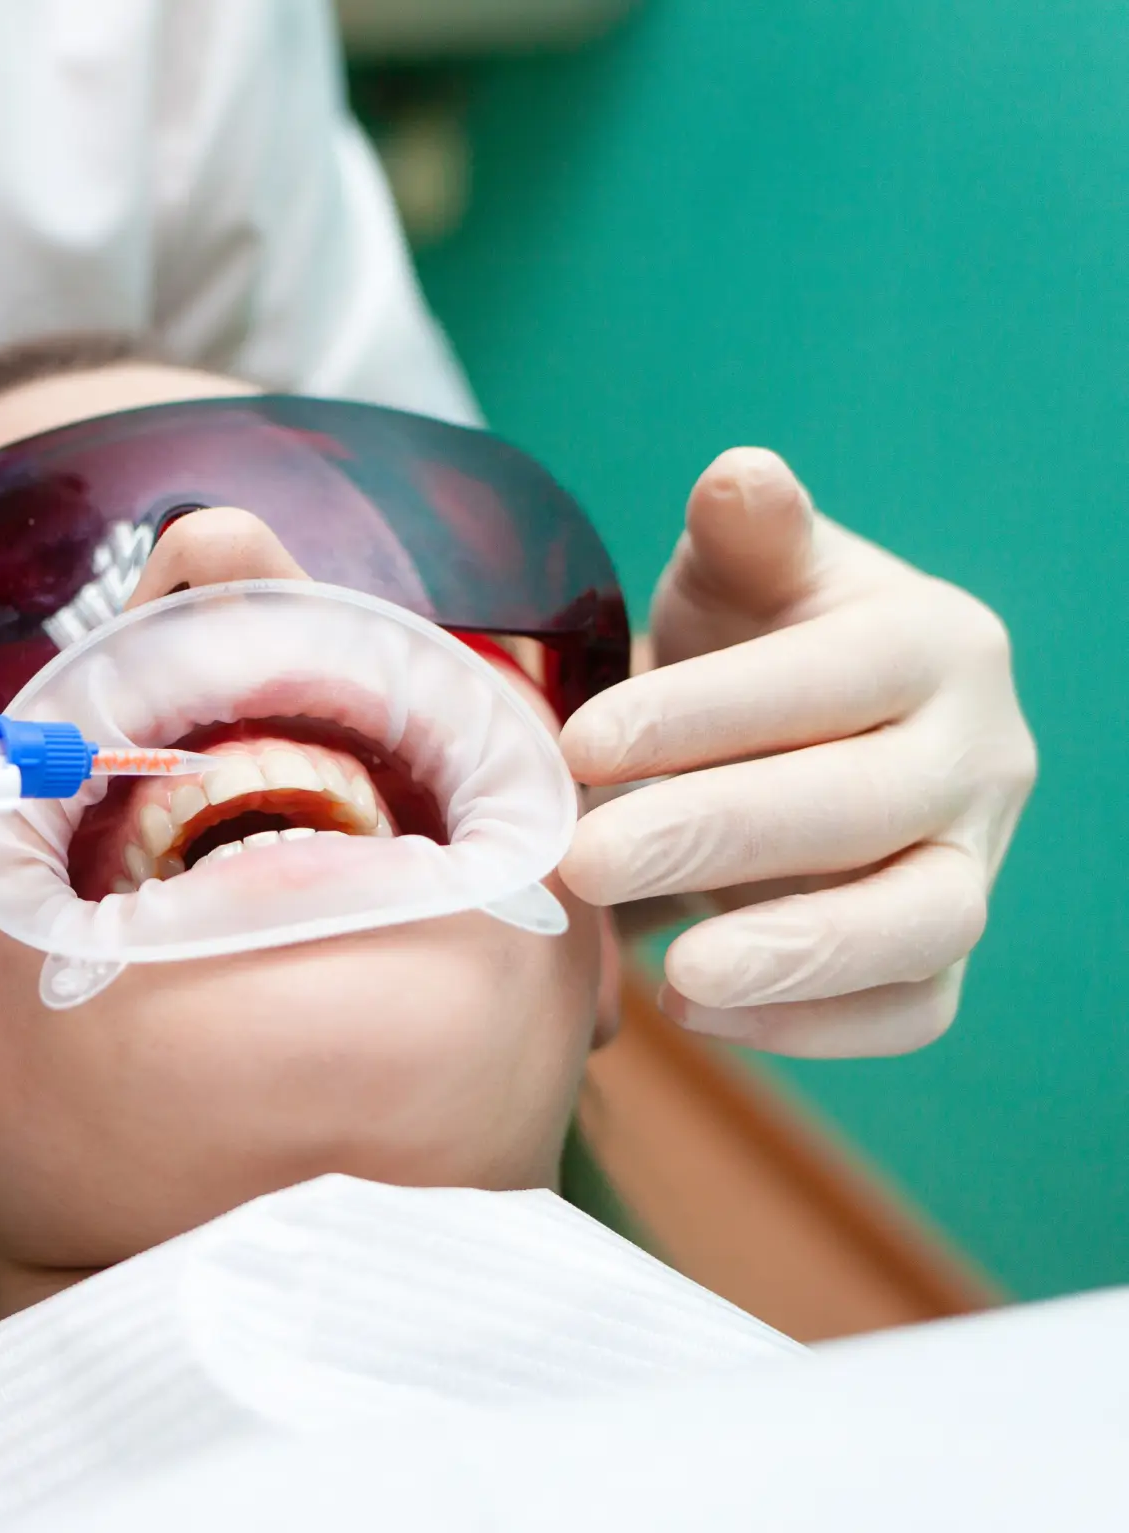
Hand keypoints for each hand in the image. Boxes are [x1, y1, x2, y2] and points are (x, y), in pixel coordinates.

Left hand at [559, 449, 1035, 1057]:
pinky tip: (695, 1012)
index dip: (707, 715)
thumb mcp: (743, 578)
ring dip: (798, 956)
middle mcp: (979, 755)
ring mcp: (974, 861)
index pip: (831, 679)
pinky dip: (815, 1028)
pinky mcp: (942, 950)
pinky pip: (912, 1008)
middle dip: (719, 837)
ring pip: (925, 923)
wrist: (799, 734)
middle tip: (586, 862)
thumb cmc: (755, 646)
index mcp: (933, 645)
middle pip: (869, 806)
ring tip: (674, 977)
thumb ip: (747, 536)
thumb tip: (740, 476)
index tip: (580, 746)